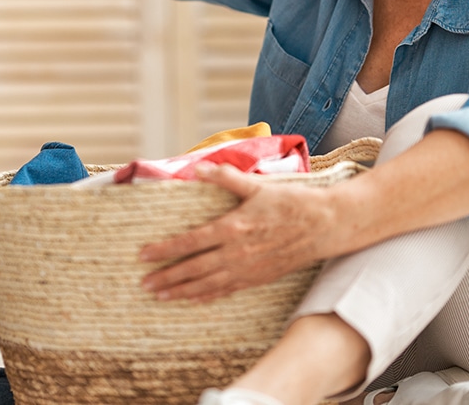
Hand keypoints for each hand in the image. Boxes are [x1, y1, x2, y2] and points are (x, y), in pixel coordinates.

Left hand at [138, 163, 341, 301]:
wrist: (325, 226)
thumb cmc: (291, 203)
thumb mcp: (257, 186)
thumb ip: (226, 178)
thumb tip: (199, 168)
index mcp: (233, 227)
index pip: (190, 242)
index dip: (165, 250)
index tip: (143, 255)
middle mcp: (237, 253)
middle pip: (193, 268)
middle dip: (167, 277)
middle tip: (143, 283)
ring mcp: (248, 269)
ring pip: (207, 284)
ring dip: (182, 291)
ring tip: (160, 295)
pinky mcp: (258, 278)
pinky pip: (227, 290)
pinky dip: (208, 296)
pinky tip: (193, 300)